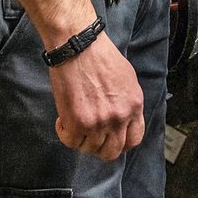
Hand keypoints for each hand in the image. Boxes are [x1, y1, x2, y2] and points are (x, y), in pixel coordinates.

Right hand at [48, 35, 145, 160]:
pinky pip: (70, 142)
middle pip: (112, 152)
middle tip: (89, 136)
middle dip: (99, 147)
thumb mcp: (127, 79)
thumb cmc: (99, 56)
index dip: (120, 143)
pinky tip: (63, 120)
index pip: (133, 140)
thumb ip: (127, 103)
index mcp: (134, 106)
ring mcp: (99, 123)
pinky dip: (64, 133)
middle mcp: (119, 118)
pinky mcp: (77, 123)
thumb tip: (122, 120)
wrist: (78, 46)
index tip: (110, 139)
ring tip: (74, 123)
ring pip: (90, 149)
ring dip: (80, 139)